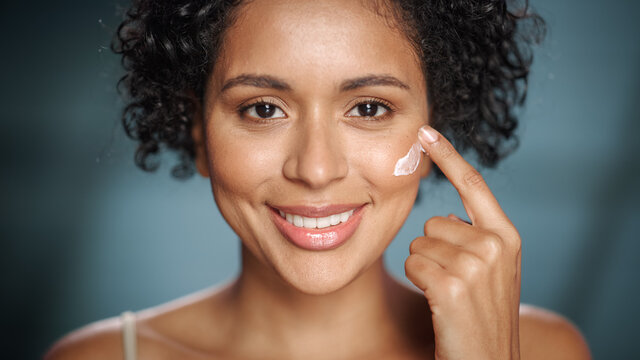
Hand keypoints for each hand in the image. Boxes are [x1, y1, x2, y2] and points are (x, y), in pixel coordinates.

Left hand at [405, 126, 521, 359]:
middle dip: (433, 249)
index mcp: (506, 236)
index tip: (426, 132)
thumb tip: (444, 214)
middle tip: (453, 280)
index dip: (448, 156)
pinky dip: (418, 281)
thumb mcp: (491, 269)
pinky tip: (438, 302)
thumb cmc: (482, 313)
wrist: (488, 359)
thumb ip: (475, 236)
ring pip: (418, 244)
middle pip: (432, 221)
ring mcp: (475, 266)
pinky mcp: (451, 287)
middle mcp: (495, 245)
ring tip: (448, 293)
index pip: (474, 184)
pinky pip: (412, 264)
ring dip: (425, 267)